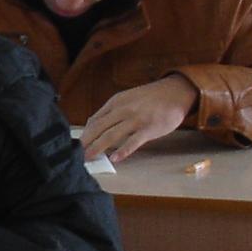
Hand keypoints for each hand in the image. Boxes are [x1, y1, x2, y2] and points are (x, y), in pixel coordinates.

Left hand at [80, 74, 198, 163]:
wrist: (175, 92)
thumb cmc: (150, 98)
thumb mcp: (127, 98)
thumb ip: (111, 111)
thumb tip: (92, 124)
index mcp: (116, 102)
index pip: (94, 120)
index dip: (84, 133)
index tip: (76, 145)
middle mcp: (123, 109)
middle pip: (99, 128)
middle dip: (85, 142)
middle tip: (76, 155)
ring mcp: (136, 119)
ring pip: (111, 135)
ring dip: (98, 147)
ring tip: (88, 158)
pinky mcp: (149, 128)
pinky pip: (133, 142)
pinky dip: (123, 151)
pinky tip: (115, 159)